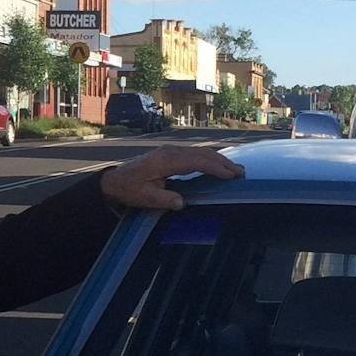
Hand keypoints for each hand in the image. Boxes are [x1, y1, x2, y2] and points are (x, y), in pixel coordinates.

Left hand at [100, 146, 244, 211]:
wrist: (115, 180)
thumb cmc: (129, 189)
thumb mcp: (144, 198)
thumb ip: (163, 200)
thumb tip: (182, 203)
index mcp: (165, 161)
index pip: (196, 161)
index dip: (214, 167)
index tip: (230, 175)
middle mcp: (170, 153)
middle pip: (202, 154)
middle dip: (222, 162)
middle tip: (240, 172)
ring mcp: (170, 152)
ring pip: (199, 153)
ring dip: (218, 160)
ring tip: (235, 169)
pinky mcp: (171, 154)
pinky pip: (194, 154)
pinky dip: (209, 159)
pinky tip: (218, 166)